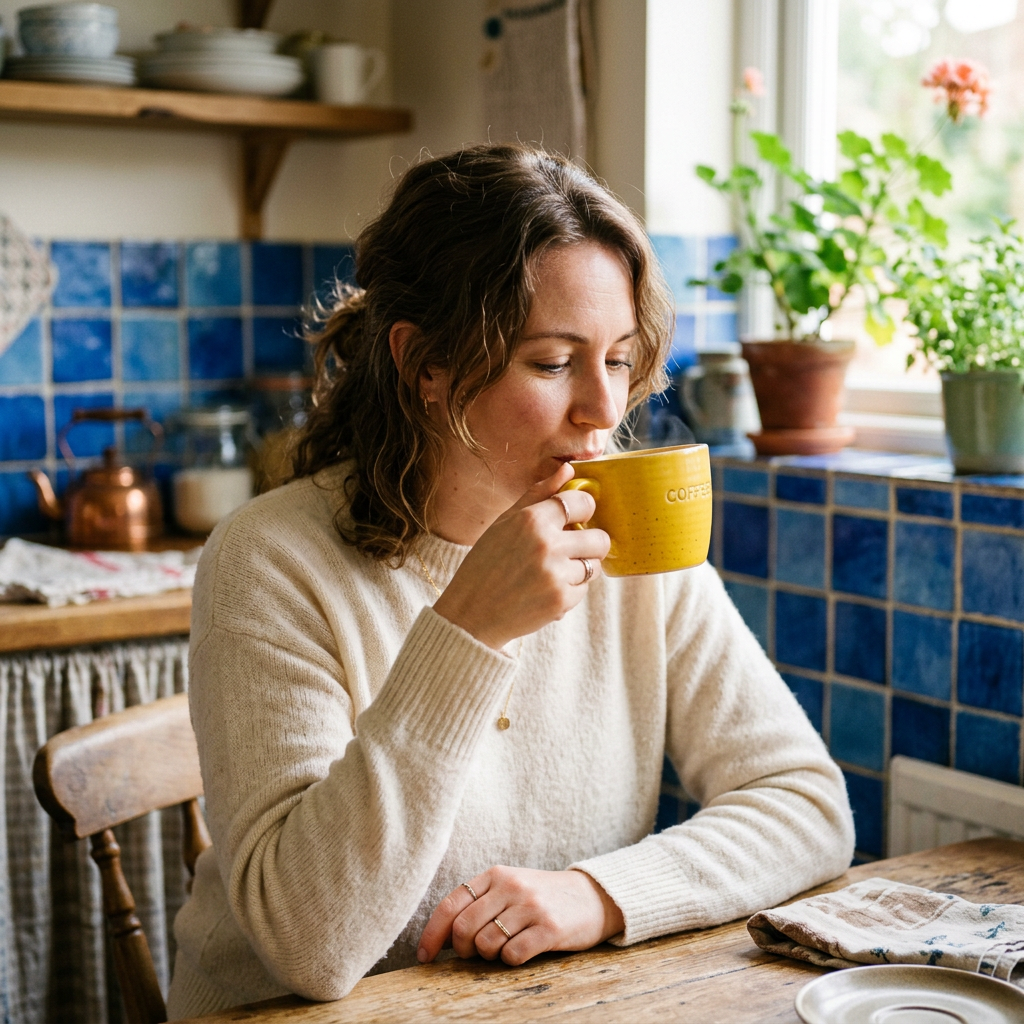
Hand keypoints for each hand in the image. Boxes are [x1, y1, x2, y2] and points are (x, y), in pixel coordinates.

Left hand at [417, 866, 624, 965]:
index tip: (425, 957)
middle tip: (475, 954)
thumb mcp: (509, 889)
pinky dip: (510, 961)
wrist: (590, 897)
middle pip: (463, 928)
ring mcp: (530, 906)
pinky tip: (522, 951)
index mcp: (495, 874)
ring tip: (504, 948)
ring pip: (486, 944)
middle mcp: (510, 885)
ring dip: (489, 956)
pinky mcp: (549, 928)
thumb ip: (478, 905)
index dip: (432, 934)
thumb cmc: (540, 898)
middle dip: (462, 950)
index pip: (450, 904)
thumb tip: (440, 938)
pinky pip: (512, 955)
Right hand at [432, 463, 609, 649]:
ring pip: (593, 565)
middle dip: (590, 542)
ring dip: (578, 568)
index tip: (578, 516)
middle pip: (600, 538)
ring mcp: (556, 575)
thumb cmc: (485, 564)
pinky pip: (583, 589)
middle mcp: (547, 545)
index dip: (585, 509)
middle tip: (572, 548)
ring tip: (551, 572)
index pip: (583, 502)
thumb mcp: (505, 522)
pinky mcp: (561, 601)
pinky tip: (544, 590)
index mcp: (532, 519)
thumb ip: (539, 494)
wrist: (471, 613)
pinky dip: (569, 590)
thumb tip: (569, 469)